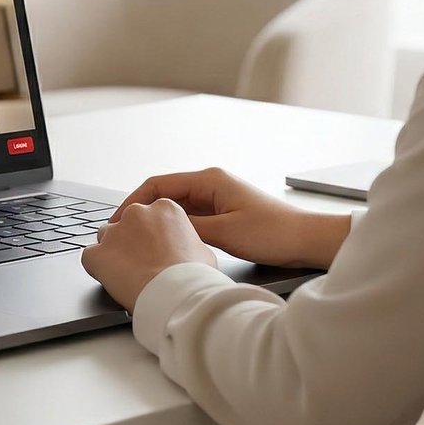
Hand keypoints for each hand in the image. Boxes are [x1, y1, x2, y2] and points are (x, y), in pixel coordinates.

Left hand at [80, 198, 217, 308]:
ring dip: (113, 253)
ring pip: (106, 238)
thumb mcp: (202, 250)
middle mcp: (136, 213)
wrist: (176, 295)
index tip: (153, 249)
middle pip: (125, 224)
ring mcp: (114, 232)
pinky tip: (113, 282)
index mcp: (164, 209)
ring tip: (127, 275)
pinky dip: (98, 269)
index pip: (149, 216)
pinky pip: (91, 258)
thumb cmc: (193, 276)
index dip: (149, 235)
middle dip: (130, 242)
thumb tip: (184, 249)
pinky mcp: (96, 254)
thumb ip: (185, 241)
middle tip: (141, 264)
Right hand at [112, 167, 350, 269]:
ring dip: (157, 222)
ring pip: (176, 208)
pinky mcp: (224, 213)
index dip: (132, 202)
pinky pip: (190, 218)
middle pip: (164, 194)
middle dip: (140, 212)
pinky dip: (175, 229)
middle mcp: (211, 184)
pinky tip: (165, 244)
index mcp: (209, 180)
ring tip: (137, 241)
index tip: (117, 220)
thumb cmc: (273, 233)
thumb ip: (190, 228)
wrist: (306, 240)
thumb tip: (159, 229)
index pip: (158, 184)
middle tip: (120, 234)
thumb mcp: (225, 233)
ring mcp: (218, 198)